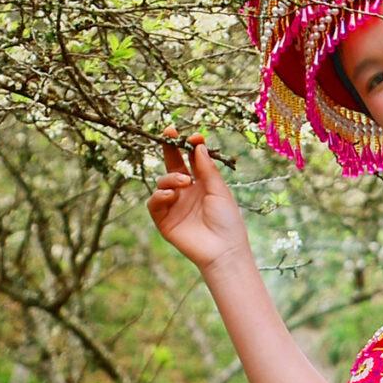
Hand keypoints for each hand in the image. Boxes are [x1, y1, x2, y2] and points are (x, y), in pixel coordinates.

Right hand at [147, 128, 249, 276]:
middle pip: (172, 165)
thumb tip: (198, 145)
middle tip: (169, 132)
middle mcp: (185, 192)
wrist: (223, 250)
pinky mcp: (164, 220)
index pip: (190, 159)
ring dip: (170, 177)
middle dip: (169, 147)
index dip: (189, 146)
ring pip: (162, 182)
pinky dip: (160, 195)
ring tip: (183, 182)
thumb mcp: (219, 190)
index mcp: (201, 183)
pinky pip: (154, 203)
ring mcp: (174, 205)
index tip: (193, 137)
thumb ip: (206, 169)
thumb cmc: (227, 221)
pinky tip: (171, 194)